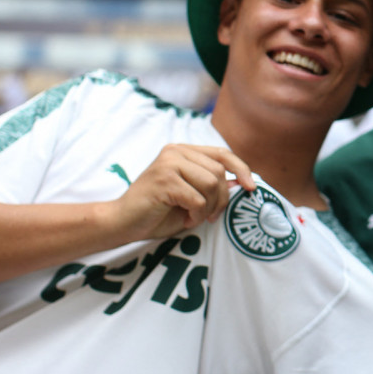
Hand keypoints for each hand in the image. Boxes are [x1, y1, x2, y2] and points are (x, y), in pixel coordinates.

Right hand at [106, 144, 255, 242]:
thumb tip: (240, 183)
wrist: (122, 222)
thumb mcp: (191, 195)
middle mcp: (176, 151)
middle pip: (219, 171)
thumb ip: (212, 185)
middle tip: (210, 216)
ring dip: (209, 207)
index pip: (222, 153)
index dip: (241, 169)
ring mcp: (169, 163)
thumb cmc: (158, 211)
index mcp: (183, 151)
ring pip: (211, 184)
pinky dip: (197, 214)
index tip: (250, 188)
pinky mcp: (164, 180)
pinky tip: (185, 219)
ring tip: (195, 217)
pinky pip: (197, 199)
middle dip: (221, 198)